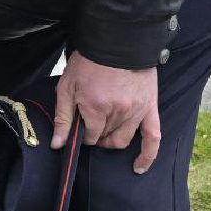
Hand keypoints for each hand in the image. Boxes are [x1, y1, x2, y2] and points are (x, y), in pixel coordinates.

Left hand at [52, 51, 160, 174]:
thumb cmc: (88, 63)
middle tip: (91, 126)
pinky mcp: (150, 108)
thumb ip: (62, 117)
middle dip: (96, 137)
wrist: (116, 42)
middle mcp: (118, 112)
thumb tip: (57, 145)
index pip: (89, 137)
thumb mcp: (67, 87)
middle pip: (105, 139)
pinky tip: (138, 167)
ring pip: (123, 140)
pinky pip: (153, 137)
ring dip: (113, 140)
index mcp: (96, 108)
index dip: (83, 135)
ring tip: (106, 131)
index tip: (80, 126)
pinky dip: (147, 155)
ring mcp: (136, 111)